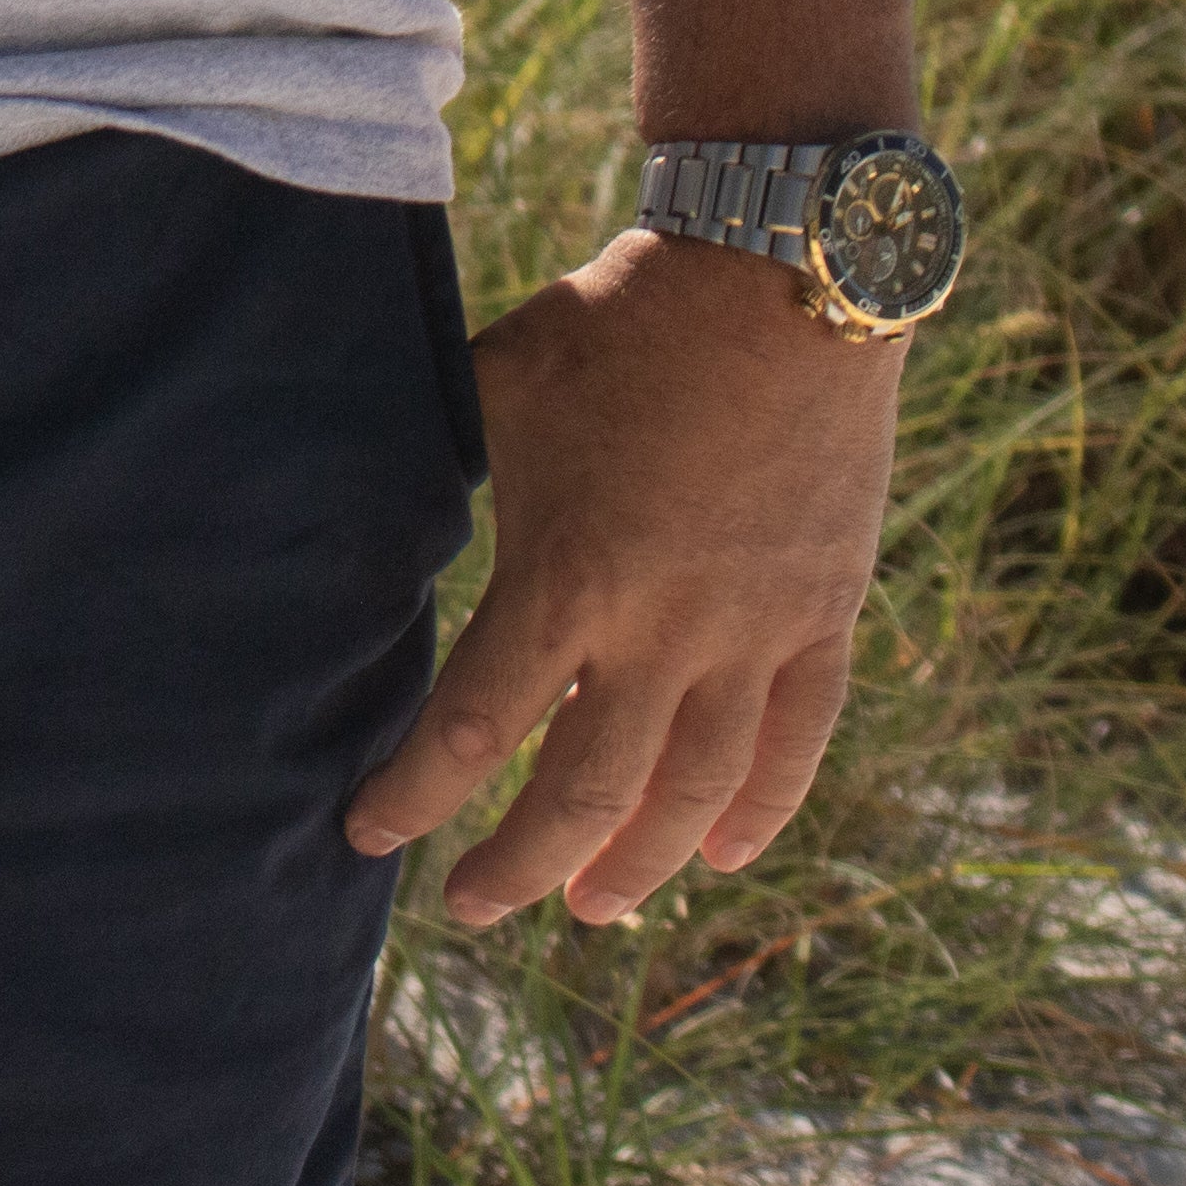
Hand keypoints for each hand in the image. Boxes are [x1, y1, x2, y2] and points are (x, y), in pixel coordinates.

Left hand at [344, 222, 900, 924]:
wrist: (777, 277)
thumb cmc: (616, 321)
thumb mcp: (499, 385)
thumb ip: (445, 468)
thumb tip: (362, 506)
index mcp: (569, 576)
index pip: (474, 728)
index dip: (414, 795)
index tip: (365, 835)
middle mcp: (666, 630)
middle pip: (585, 797)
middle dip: (519, 868)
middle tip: (470, 907)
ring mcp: (755, 632)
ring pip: (695, 795)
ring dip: (638, 864)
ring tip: (594, 907)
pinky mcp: (824, 614)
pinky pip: (797, 744)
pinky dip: (760, 811)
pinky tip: (723, 856)